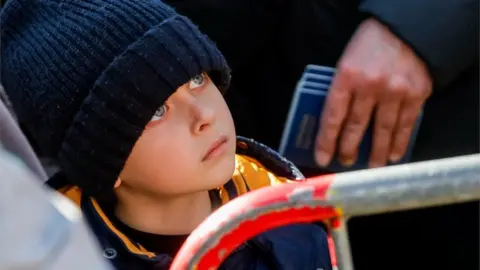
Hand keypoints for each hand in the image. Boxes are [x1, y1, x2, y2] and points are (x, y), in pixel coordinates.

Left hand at [315, 18, 431, 167]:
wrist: (406, 28)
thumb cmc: (369, 45)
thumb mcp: (346, 62)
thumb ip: (341, 89)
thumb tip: (334, 123)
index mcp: (347, 76)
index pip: (333, 116)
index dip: (326, 140)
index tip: (323, 158)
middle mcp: (370, 86)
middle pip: (356, 126)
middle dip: (348, 149)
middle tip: (345, 162)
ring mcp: (395, 91)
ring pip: (383, 130)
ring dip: (376, 152)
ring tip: (371, 166)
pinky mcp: (416, 94)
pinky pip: (406, 125)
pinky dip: (400, 143)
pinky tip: (394, 155)